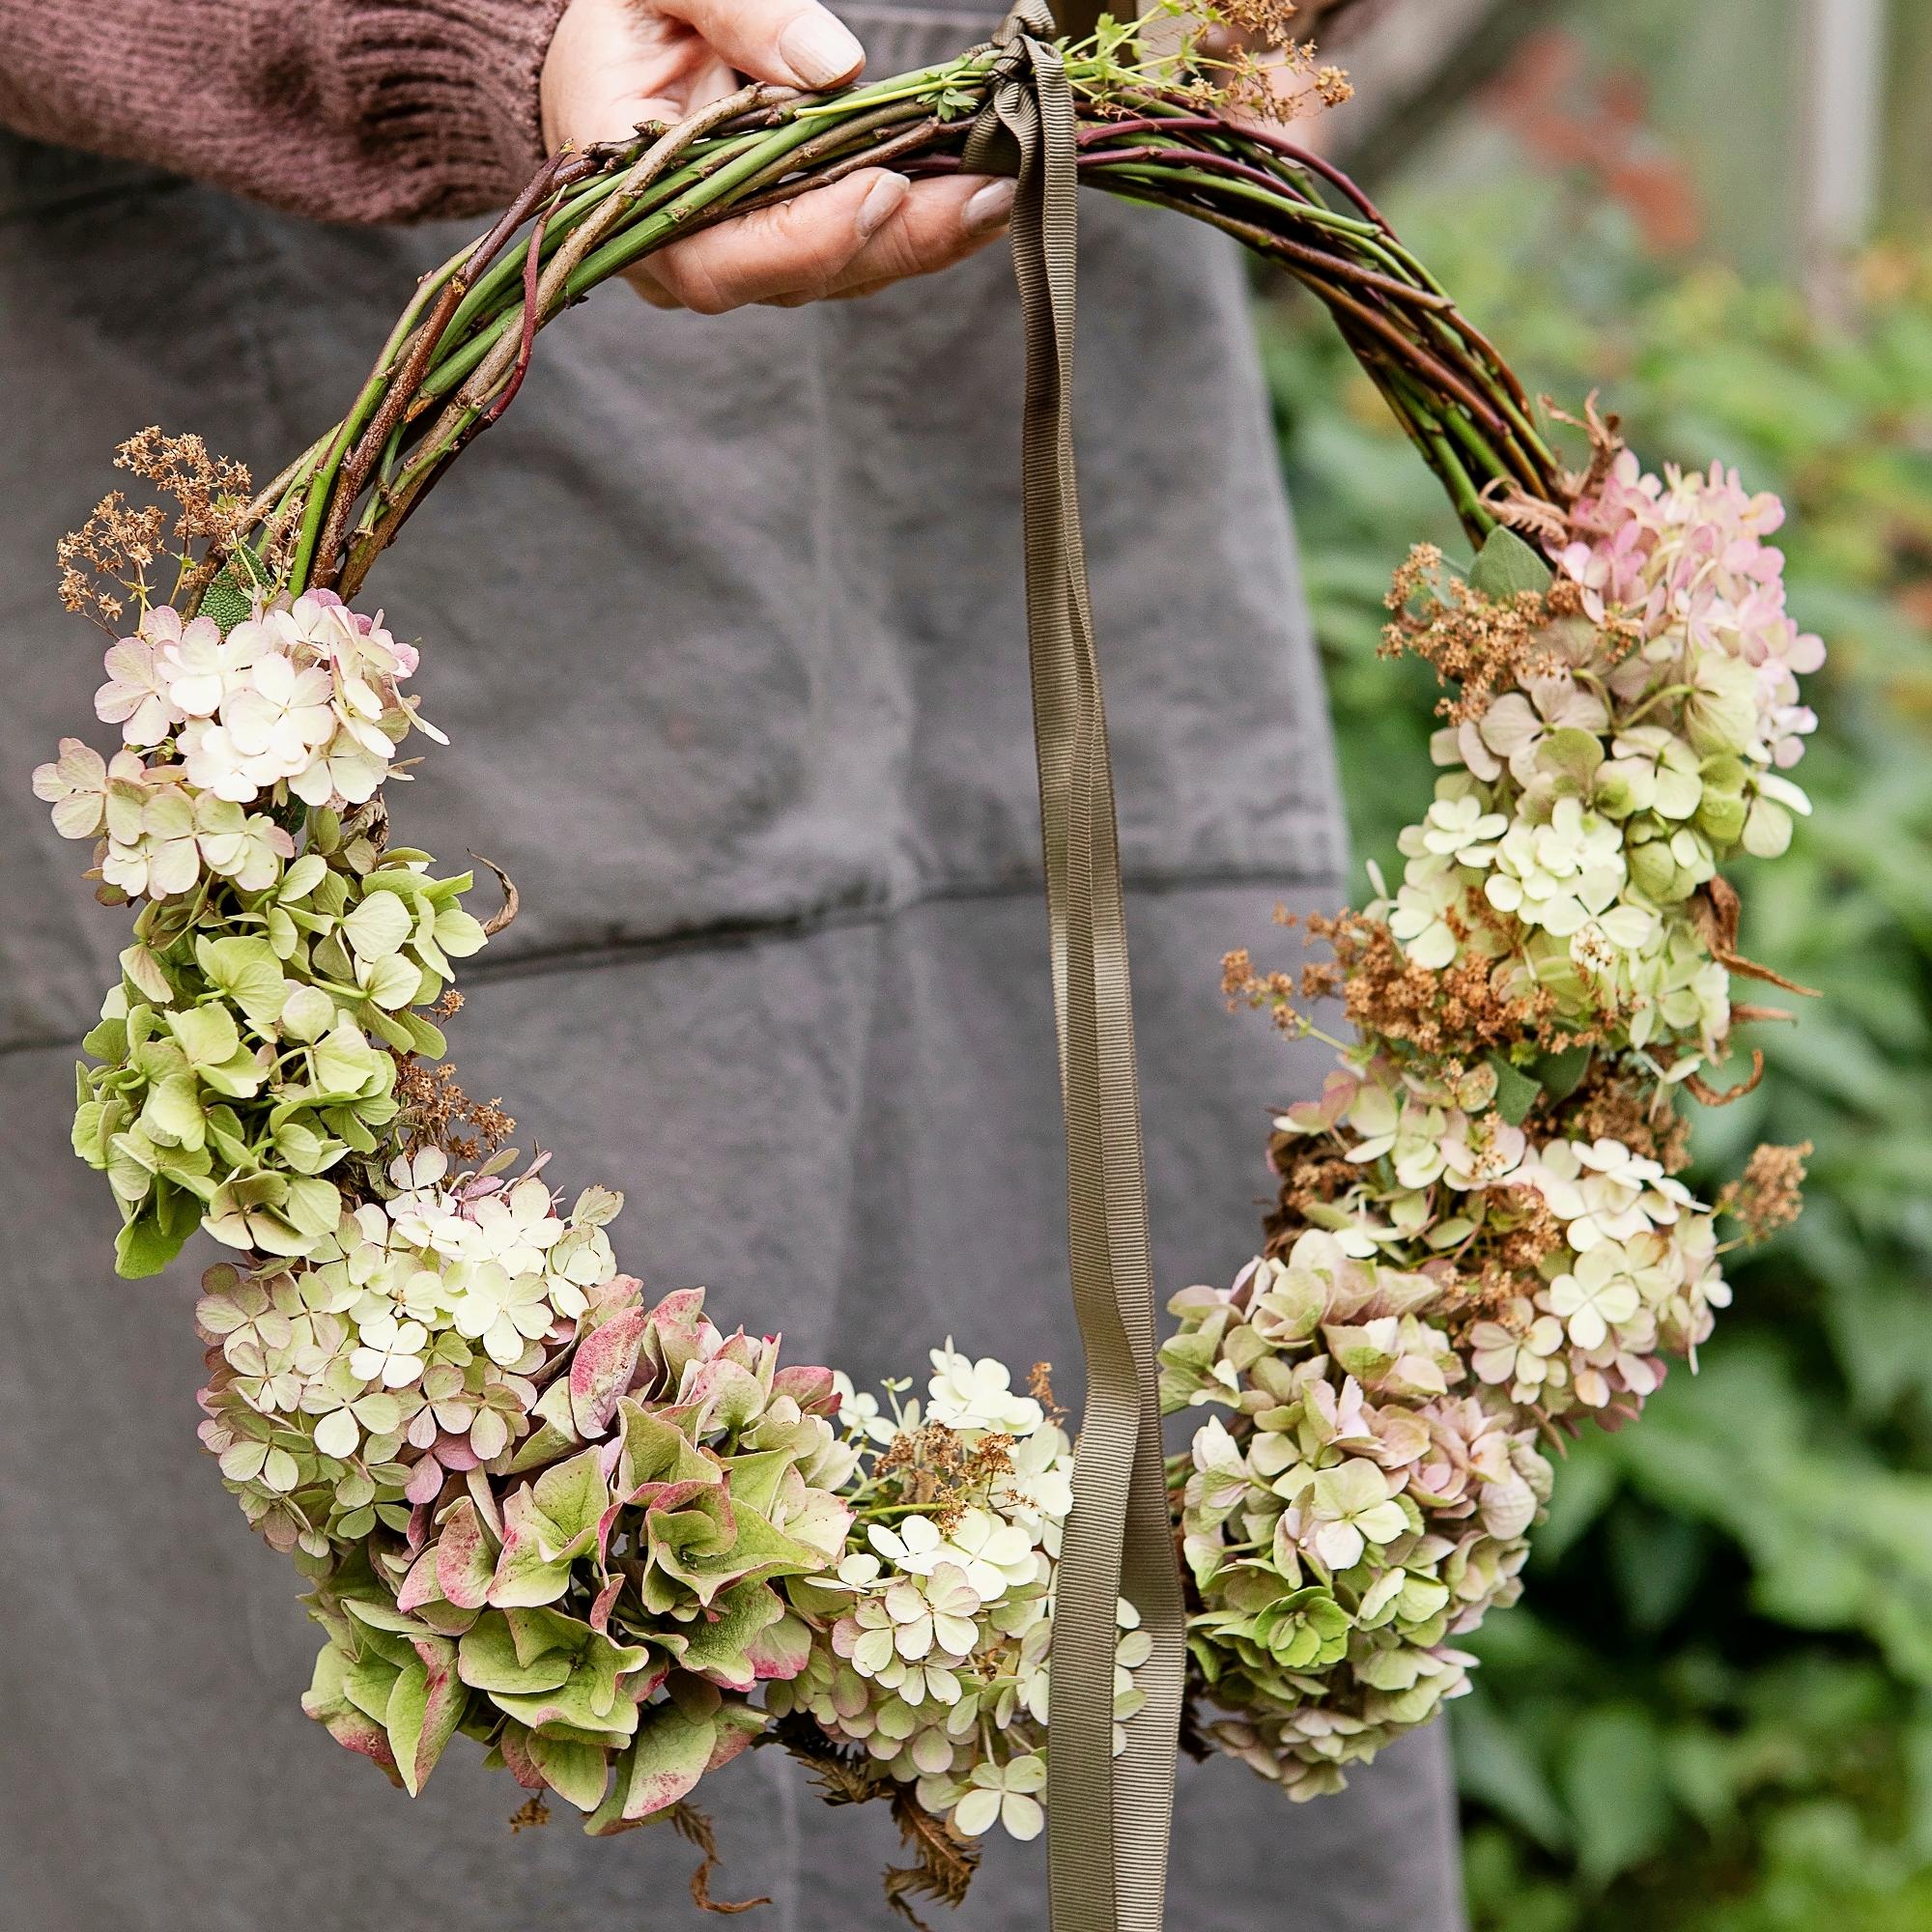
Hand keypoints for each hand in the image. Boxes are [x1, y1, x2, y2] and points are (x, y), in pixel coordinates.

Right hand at [539, 0, 1015, 310]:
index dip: (804, 237)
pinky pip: (855, 253)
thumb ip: (738, 12)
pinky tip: (980, 195)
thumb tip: (834, 66)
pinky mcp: (785, 246)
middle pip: (794, 278)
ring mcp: (739, 257)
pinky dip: (920, 226)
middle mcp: (683, 250)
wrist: (614, 52)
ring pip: (838, 274)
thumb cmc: (627, 16)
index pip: (712, 256)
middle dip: (895, 241)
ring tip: (999, 192)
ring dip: (925, 239)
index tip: (882, 188)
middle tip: (982, 196)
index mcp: (629, 192)